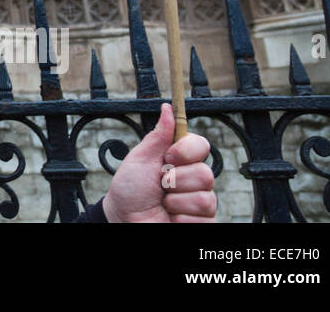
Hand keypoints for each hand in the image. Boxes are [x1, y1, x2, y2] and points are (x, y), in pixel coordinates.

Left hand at [103, 103, 215, 222]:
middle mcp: (194, 178)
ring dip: (176, 202)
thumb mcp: (140, 158)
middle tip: (159, 185)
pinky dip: (180, 219)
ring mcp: (200, 201)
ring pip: (206, 199)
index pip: (202, 145)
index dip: (186, 152)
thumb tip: (168, 107)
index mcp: (181, 159)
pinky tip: (170, 218)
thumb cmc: (130, 189)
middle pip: (206, 174)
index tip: (168, 158)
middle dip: (175, 181)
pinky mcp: (203, 222)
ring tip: (163, 203)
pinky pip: (205, 219)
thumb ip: (158, 136)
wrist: (123, 219)